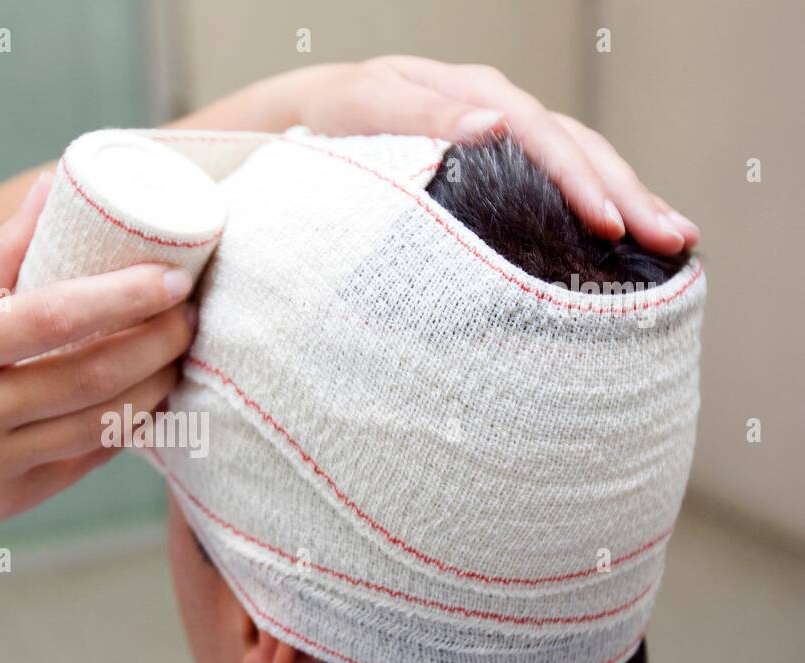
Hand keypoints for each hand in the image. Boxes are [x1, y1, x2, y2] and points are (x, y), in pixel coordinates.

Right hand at [0, 172, 195, 545]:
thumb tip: (53, 187)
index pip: (49, 317)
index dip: (121, 297)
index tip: (171, 276)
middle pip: (90, 375)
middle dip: (156, 342)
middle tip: (188, 313)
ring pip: (101, 424)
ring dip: (154, 386)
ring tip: (177, 352)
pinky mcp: (12, 501)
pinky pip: (87, 459)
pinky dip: (126, 426)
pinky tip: (146, 398)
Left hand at [295, 57, 697, 254]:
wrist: (319, 111)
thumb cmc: (338, 114)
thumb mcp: (367, 108)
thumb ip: (423, 116)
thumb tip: (493, 126)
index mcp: (473, 93)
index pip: (540, 135)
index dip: (576, 179)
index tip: (607, 221)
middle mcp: (500, 109)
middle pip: (578, 146)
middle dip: (628, 192)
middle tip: (670, 238)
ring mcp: (507, 132)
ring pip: (582, 158)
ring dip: (630, 196)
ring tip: (674, 236)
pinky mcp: (505, 159)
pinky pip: (562, 173)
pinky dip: (600, 198)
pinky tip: (628, 227)